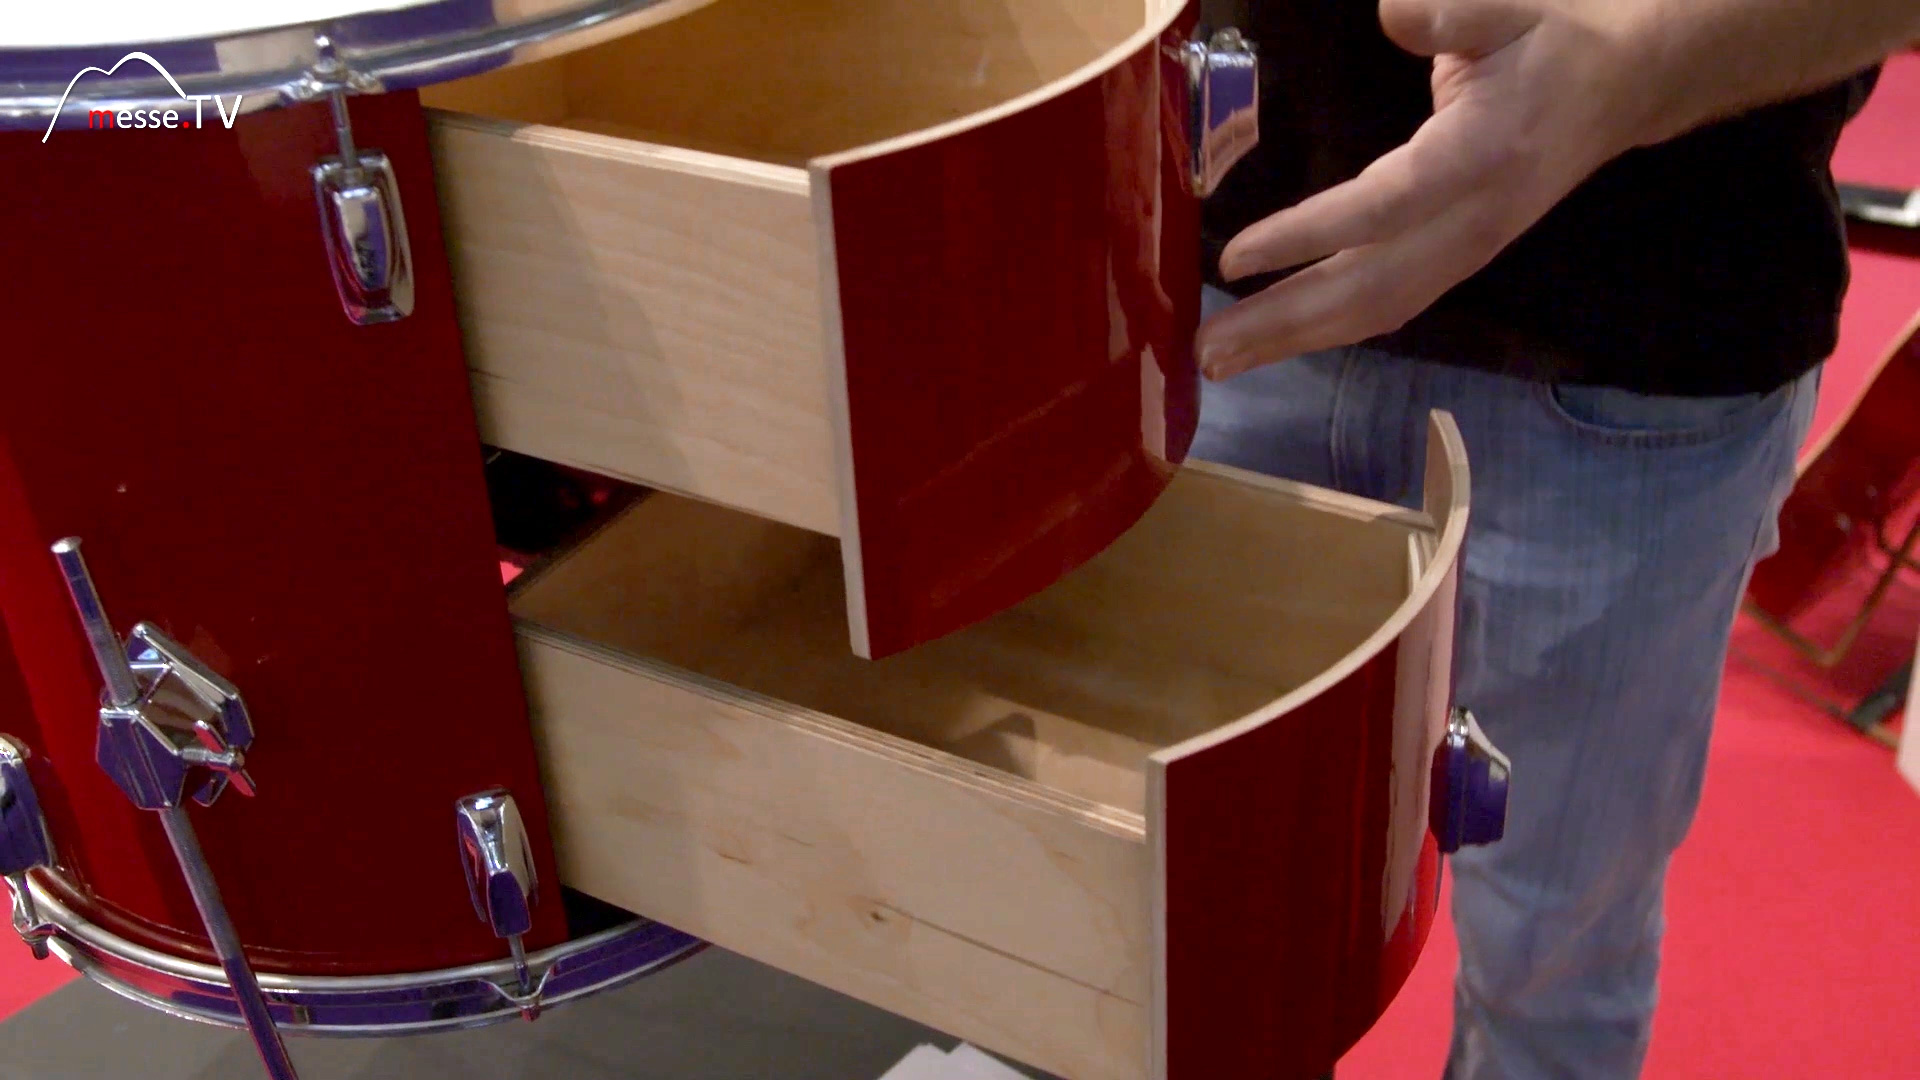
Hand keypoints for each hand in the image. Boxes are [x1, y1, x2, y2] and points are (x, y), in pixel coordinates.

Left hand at [1196, 0, 1649, 379]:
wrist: (1626, 84)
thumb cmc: (1557, 38)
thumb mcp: (1513, 5)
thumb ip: (1454, 10)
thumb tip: (1393, 11)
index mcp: (1483, 154)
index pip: (1385, 207)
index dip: (1310, 235)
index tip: (1236, 257)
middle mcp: (1474, 220)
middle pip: (1370, 288)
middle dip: (1283, 322)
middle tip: (1205, 349)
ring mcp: (1468, 250)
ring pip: (1375, 310)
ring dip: (1295, 339)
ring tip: (1219, 359)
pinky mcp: (1458, 261)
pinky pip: (1386, 306)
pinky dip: (1326, 329)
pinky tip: (1273, 340)